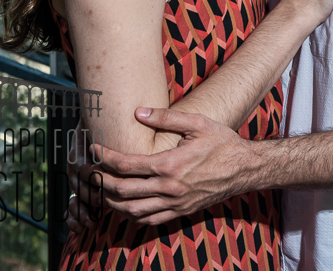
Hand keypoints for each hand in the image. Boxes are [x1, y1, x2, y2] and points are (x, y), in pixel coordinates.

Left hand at [70, 108, 258, 226]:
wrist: (246, 168)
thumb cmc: (223, 143)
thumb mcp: (199, 123)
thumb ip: (167, 117)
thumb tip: (138, 112)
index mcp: (170, 165)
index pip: (126, 165)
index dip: (105, 157)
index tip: (94, 149)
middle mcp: (169, 187)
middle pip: (122, 191)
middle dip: (99, 181)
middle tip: (87, 172)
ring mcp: (174, 203)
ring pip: (131, 210)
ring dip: (110, 202)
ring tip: (100, 190)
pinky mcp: (180, 211)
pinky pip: (148, 220)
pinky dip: (130, 215)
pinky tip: (125, 205)